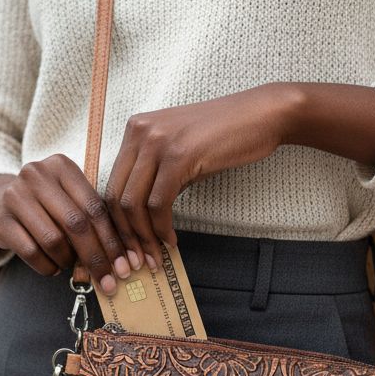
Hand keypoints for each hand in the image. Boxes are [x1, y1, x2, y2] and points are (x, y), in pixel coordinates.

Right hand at [0, 158, 144, 293]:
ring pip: (53, 240)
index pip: (95, 207)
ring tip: (71, 266)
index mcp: (62, 166)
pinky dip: (48, 267)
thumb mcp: (70, 200)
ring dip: (68, 261)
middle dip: (96, 257)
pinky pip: (32, 253)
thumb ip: (94, 222)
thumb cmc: (47, 205)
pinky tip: (53, 267)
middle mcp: (36, 174)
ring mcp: (14, 195)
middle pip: (76, 224)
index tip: (126, 266)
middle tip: (108, 282)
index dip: (113, 240)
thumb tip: (124, 260)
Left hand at [104, 84, 300, 263]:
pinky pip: (158, 203)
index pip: (112, 183)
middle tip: (137, 261)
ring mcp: (157, 142)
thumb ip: (157, 177)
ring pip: (133, 203)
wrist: (262, 115)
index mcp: (135, 129)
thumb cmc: (226, 135)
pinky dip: (162, 228)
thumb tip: (142, 219)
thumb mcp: (180, 152)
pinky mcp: (178, 155)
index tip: (127, 247)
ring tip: (155, 257)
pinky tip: (171, 240)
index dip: (116, 222)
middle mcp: (140, 132)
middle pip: (116, 196)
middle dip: (125, 236)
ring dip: (143, 237)